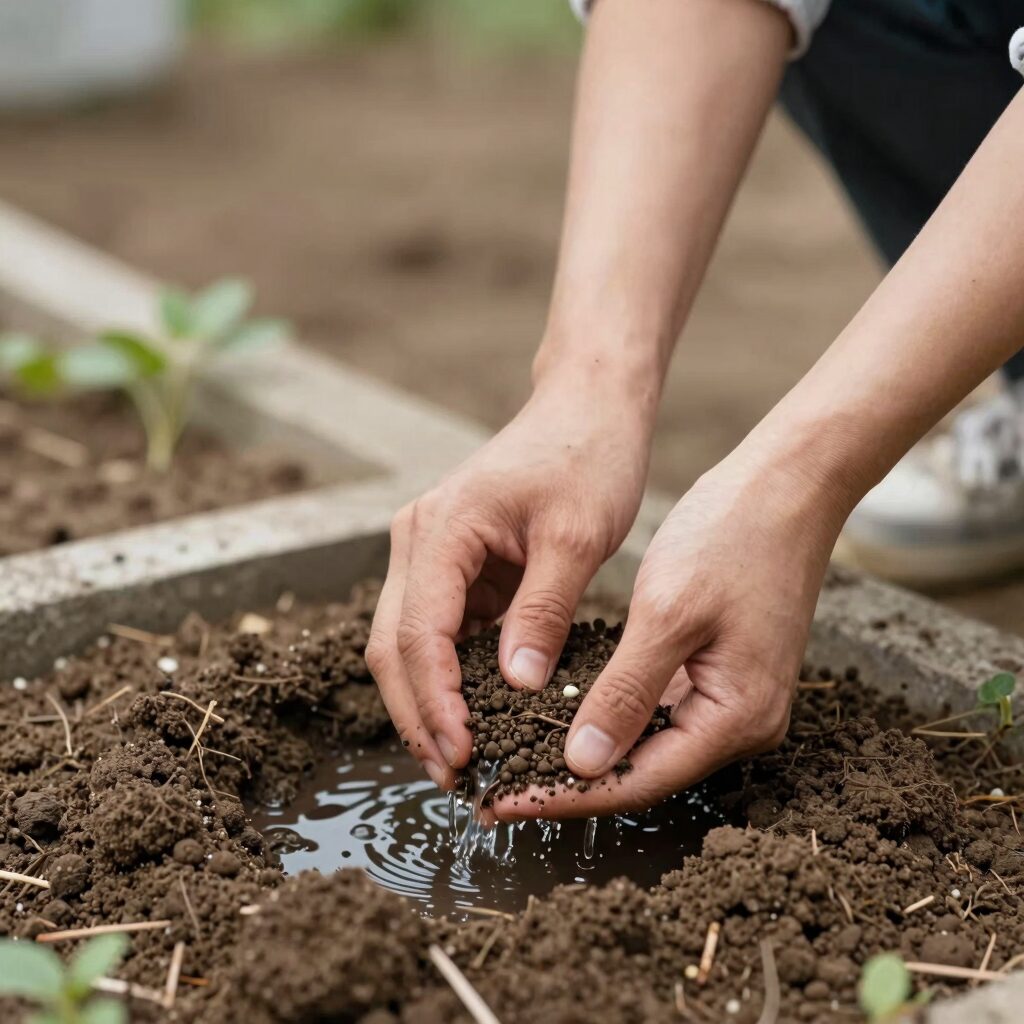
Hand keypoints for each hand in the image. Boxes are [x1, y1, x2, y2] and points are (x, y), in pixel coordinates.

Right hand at [366, 375, 654, 789]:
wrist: (587, 409)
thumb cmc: (587, 458)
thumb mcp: (577, 537)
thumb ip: (543, 610)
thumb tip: (515, 686)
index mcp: (441, 529)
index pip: (416, 633)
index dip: (434, 702)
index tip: (464, 755)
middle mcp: (419, 539)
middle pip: (392, 644)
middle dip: (417, 715)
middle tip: (454, 776)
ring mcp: (431, 552)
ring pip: (406, 642)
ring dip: (427, 701)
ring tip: (462, 759)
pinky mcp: (454, 564)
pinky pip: (438, 629)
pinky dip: (449, 675)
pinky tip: (475, 712)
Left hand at [492, 435, 852, 818]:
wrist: (788, 486)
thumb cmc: (732, 537)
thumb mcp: (667, 613)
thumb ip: (626, 692)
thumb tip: (582, 765)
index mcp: (737, 716)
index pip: (637, 780)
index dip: (565, 796)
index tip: (500, 802)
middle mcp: (742, 722)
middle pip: (643, 771)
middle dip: (568, 781)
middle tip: (496, 786)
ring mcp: (734, 698)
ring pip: (648, 743)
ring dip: (586, 752)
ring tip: (516, 758)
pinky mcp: (720, 672)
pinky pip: (660, 710)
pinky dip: (611, 716)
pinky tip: (563, 717)